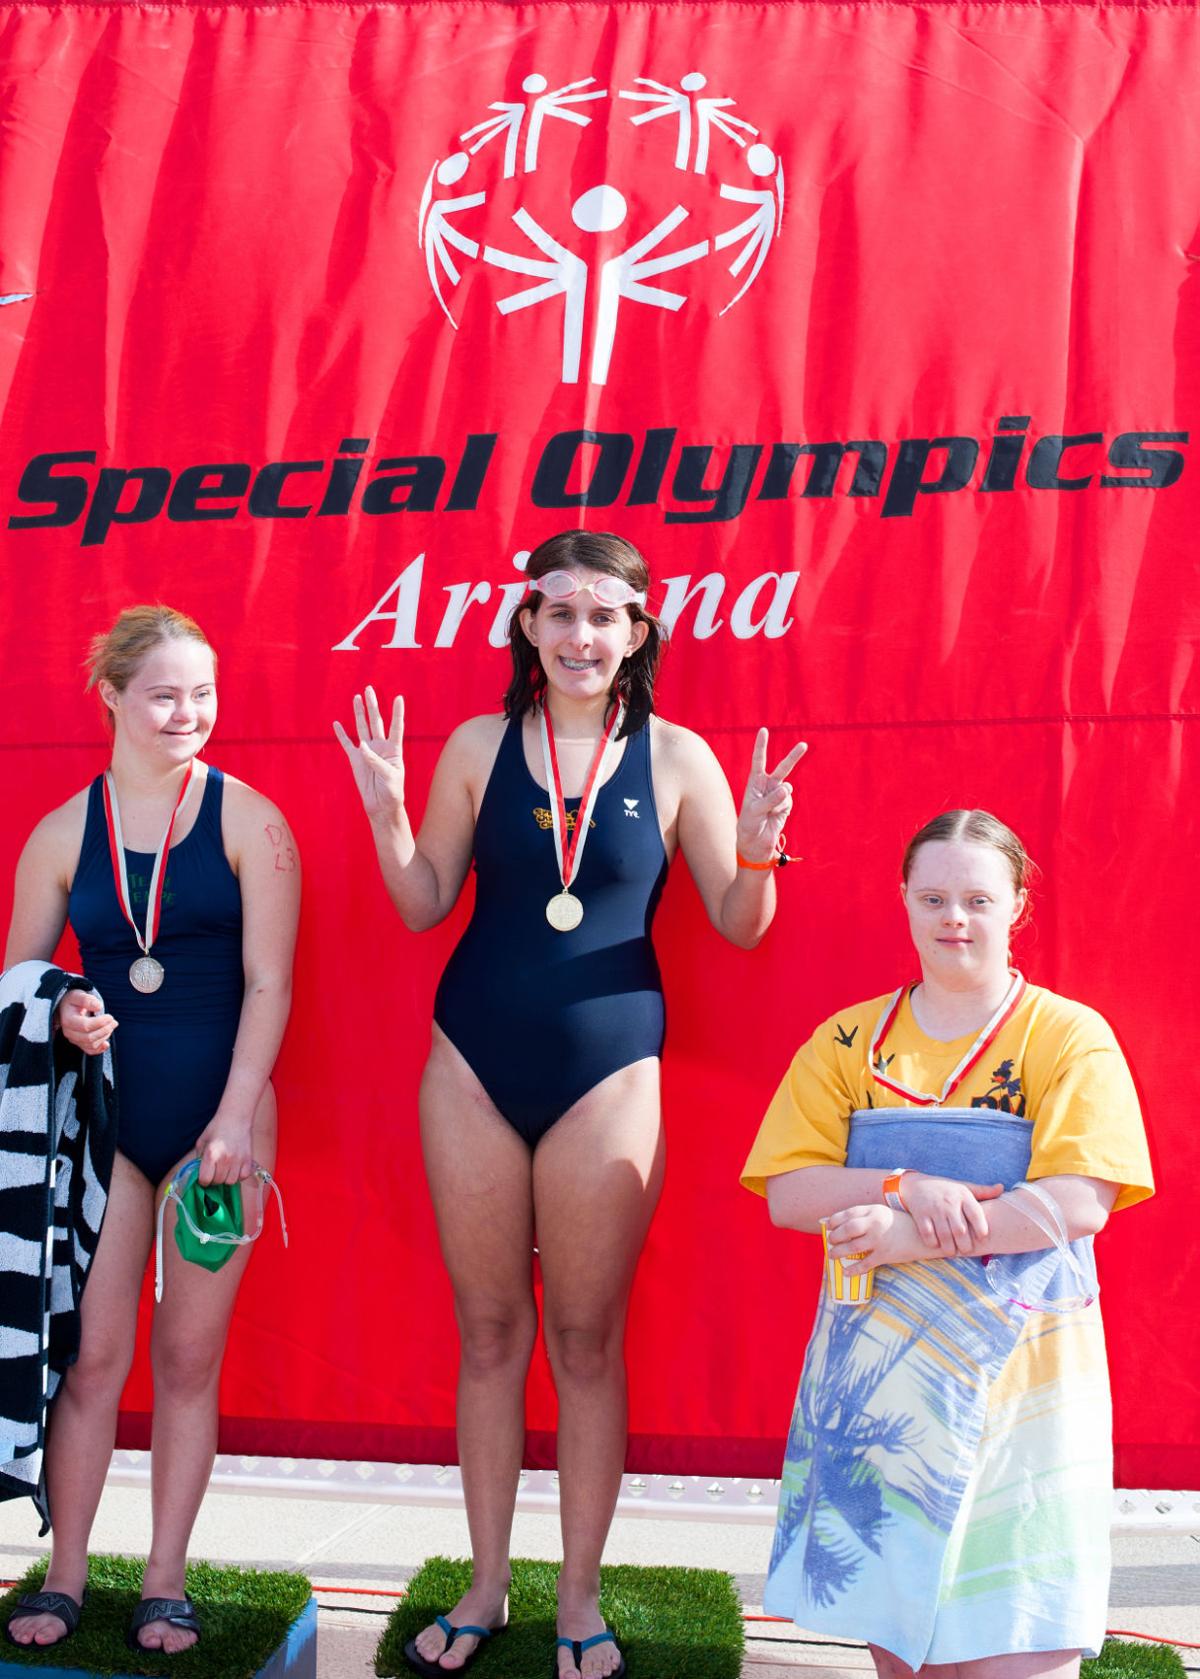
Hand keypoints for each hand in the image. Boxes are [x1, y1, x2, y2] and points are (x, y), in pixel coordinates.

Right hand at [56, 989, 116, 1055]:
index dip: (100, 1022)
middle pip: (89, 1037)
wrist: (67, 1007)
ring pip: (91, 1045)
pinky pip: (89, 1051)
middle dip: (105, 1030)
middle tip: (114, 1021)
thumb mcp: (78, 995)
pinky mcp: (79, 1043)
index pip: (86, 1026)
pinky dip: (99, 1049)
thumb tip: (98, 1007)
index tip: (110, 1016)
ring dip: (104, 1037)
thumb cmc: (73, 1000)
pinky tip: (106, 1044)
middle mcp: (69, 1032)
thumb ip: (87, 1000)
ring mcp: (74, 1039)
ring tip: (111, 1026)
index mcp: (68, 1020)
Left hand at [194, 1119, 255, 1185]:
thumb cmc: (217, 1128)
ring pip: (231, 1182)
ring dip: (226, 1178)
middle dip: (214, 1179)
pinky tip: (235, 1168)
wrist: (235, 1117)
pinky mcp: (248, 1159)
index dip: (203, 1181)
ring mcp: (238, 1160)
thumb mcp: (202, 1142)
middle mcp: (225, 1158)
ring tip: (225, 1170)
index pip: (205, 1179)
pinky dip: (238, 1175)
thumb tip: (198, 1174)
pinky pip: (243, 1177)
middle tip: (214, 1171)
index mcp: (211, 1154)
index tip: (204, 1176)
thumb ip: (199, 1159)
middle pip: (218, 1181)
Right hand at [333, 687, 405, 822]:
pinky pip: (346, 744)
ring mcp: (367, 751)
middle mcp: (381, 746)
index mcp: (394, 749)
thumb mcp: (389, 776)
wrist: (381, 805)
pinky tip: (337, 724)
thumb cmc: (392, 791)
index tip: (399, 698)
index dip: (397, 713)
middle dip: (372, 705)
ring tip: (357, 698)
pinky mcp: (355, 760)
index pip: (396, 727)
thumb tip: (363, 746)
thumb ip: (377, 761)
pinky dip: (341, 734)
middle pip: (376, 721)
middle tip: (369, 689)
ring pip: (362, 728)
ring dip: (359, 713)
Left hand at [735, 728, 806, 862]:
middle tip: (804, 745)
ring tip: (767, 811)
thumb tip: (786, 789)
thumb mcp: (754, 811)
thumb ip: (769, 799)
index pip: (759, 761)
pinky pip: (787, 801)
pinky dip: (781, 808)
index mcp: (755, 782)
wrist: (756, 842)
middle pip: (782, 768)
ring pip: (786, 788)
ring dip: (777, 799)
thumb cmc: (749, 824)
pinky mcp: (786, 804)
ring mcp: (779, 794)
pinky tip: (774, 815)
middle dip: (793, 756)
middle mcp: (768, 785)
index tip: (764, 730)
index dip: (761, 746)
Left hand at [825, 1203, 896, 1271]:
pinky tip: (846, 1272)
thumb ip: (865, 1216)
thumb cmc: (902, 1224)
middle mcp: (875, 1223)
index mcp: (874, 1210)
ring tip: (832, 1255)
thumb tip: (841, 1223)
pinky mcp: (885, 1254)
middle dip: (835, 1236)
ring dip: (839, 1252)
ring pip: (852, 1247)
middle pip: (847, 1229)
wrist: (925, 1237)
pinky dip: (853, 1269)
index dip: (835, 1220)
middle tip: (830, 1241)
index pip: (848, 1213)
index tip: (828, 1226)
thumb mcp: (883, 1214)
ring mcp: (880, 1239)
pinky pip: (865, 1263)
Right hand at [898, 1173, 1004, 1251]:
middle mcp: (949, 1202)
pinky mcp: (920, 1215)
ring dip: (949, 1248)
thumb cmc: (945, 1189)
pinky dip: (933, 1243)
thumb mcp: (963, 1187)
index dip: (981, 1229)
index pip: (976, 1214)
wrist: (916, 1183)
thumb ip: (982, 1191)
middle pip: (960, 1230)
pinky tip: (937, 1245)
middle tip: (966, 1250)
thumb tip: (1001, 1188)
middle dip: (965, 1245)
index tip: (982, 1237)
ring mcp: (934, 1209)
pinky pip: (928, 1234)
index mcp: (962, 1195)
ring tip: (952, 1252)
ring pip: (944, 1235)